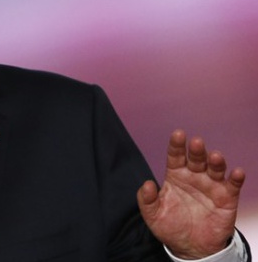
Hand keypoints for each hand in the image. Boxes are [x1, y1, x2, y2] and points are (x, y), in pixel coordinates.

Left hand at [137, 129, 245, 258]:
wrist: (191, 248)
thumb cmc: (171, 227)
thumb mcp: (153, 215)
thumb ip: (146, 200)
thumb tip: (147, 184)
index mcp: (175, 176)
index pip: (176, 156)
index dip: (177, 145)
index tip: (178, 134)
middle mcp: (194, 177)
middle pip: (196, 159)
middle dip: (197, 150)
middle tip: (197, 143)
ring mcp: (211, 186)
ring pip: (215, 169)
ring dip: (216, 162)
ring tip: (215, 157)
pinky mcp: (227, 198)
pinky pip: (233, 185)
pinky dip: (236, 178)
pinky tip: (237, 173)